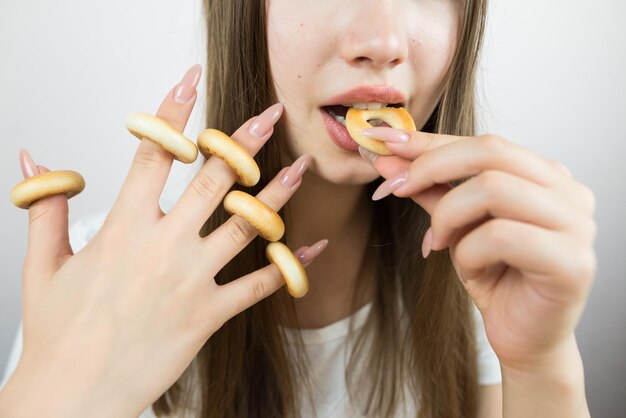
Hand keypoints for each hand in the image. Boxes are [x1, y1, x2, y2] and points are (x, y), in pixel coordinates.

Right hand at [11, 66, 323, 417]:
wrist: (74, 394)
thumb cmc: (59, 333)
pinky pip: (262, 285)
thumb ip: (46, 209)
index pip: (153, 153)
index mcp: (123, 227)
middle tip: (271, 115)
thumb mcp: (44, 266)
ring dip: (279, 194)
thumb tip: (34, 161)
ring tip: (301, 166)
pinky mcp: (211, 314)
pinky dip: (291, 266)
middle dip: (244, 141)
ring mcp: (192, 280)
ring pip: (247, 225)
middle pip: (214, 179)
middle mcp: (164, 246)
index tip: (190, 81)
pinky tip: (312, 248)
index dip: (173, 111)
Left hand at [358, 128, 596, 370]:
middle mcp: (568, 191)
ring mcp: (576, 224)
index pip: (484, 143)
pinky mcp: (571, 262)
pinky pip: (500, 236)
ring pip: (492, 189)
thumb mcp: (456, 227)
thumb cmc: (496, 278)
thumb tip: (391, 158)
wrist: (525, 338)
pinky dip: (468, 251)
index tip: (385, 142)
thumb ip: (432, 191)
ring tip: (439, 242)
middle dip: (431, 166)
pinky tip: (470, 268)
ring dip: (448, 216)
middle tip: (397, 188)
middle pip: (491, 151)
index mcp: (545, 176)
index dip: (430, 142)